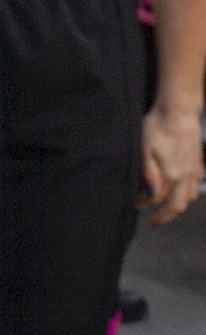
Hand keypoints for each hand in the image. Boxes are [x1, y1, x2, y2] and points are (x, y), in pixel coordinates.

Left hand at [141, 104, 203, 224]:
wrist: (179, 112)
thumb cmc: (157, 128)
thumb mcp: (144, 149)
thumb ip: (148, 174)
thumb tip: (150, 195)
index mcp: (171, 174)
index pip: (157, 199)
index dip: (144, 204)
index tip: (135, 205)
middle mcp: (186, 176)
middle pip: (177, 206)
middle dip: (164, 217)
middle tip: (153, 222)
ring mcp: (195, 171)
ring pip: (189, 198)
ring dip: (177, 207)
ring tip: (165, 209)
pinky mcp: (199, 164)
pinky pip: (196, 187)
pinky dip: (188, 194)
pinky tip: (180, 191)